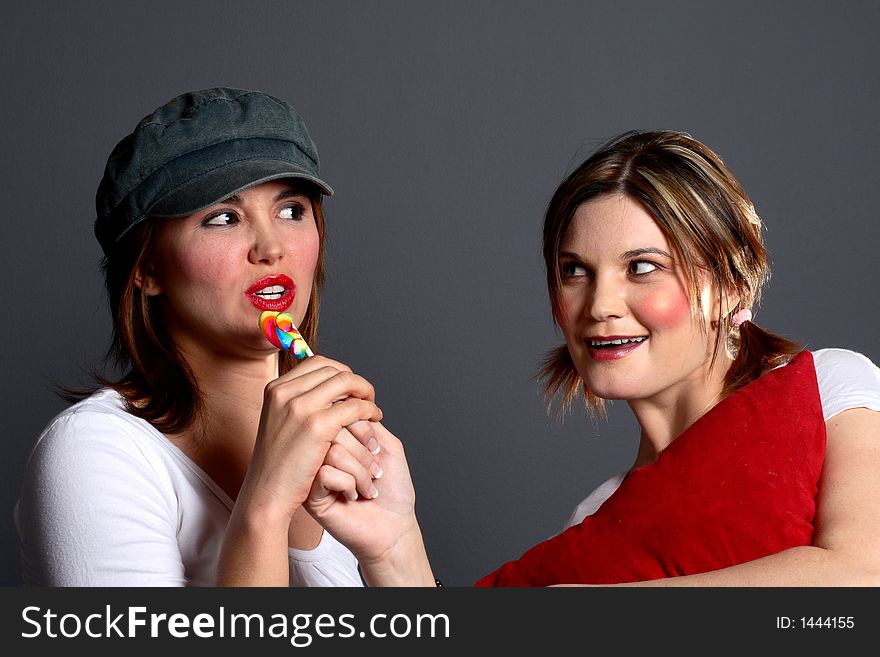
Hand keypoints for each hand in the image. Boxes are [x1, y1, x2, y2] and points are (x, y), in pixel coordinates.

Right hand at [239, 356, 382, 523]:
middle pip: (334, 370)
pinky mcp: (317, 426)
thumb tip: (325, 386)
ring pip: (347, 382)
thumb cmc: (277, 466)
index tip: (352, 388)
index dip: (341, 372)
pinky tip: (375, 422)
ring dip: (366, 393)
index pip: (317, 362)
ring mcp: (300, 407)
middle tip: (368, 398)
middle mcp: (285, 392)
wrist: (267, 495)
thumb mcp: (279, 424)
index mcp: (275, 389)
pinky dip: (370, 411)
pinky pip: (355, 407)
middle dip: (356, 382)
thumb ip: (296, 402)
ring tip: (374, 410)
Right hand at [305, 421, 420, 562]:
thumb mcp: (386, 446)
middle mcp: (323, 453)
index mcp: (339, 439)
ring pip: (332, 451)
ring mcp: (315, 474)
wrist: (394, 527)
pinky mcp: (311, 495)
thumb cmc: (393, 488)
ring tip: (367, 486)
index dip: (362, 426)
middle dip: (364, 452)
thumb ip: (367, 422)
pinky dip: (349, 484)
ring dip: (360, 470)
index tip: (376, 449)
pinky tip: (353, 497)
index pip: (340, 412)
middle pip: (335, 429)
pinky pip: (325, 474)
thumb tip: (348, 404)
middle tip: (375, 472)